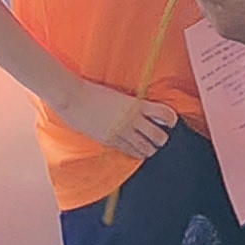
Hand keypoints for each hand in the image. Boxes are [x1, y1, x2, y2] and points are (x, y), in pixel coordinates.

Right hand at [58, 82, 177, 157]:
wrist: (73, 98)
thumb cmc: (93, 91)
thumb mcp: (119, 95)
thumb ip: (134, 104)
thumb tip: (146, 111)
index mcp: (136, 104)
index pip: (164, 114)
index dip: (171, 119)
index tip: (170, 121)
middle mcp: (132, 120)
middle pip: (158, 136)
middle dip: (161, 139)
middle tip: (159, 137)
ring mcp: (121, 132)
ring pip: (146, 148)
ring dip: (149, 149)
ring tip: (148, 146)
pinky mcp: (110, 141)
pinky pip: (129, 152)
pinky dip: (135, 153)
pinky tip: (135, 150)